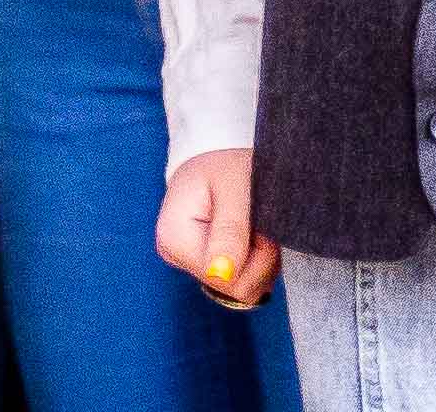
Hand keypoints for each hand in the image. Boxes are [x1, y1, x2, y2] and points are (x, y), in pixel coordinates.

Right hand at [156, 148, 279, 308]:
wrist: (219, 147)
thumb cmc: (227, 159)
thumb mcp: (235, 185)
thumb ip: (231, 229)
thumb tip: (221, 275)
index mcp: (174, 238)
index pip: (226, 281)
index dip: (256, 257)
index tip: (260, 222)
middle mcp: (174, 254)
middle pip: (233, 287)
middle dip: (259, 259)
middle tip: (261, 221)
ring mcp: (187, 259)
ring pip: (240, 286)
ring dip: (261, 259)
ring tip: (257, 223)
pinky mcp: (202, 260)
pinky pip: (238, 278)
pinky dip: (256, 259)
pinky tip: (253, 233)